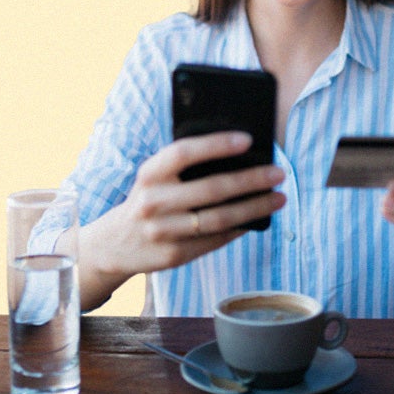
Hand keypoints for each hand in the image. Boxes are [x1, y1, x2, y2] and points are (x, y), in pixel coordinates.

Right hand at [86, 131, 285, 280]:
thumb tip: (239, 157)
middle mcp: (152, 202)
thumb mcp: (155, 178)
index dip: (215, 144)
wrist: (114, 243)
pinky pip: (215, 240)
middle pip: (211, 189)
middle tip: (278, 173)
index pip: (183, 152)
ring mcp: (162, 231)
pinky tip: (258, 219)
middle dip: (251, 180)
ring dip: (254, 208)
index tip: (248, 139)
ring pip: (218, 219)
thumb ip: (184, 167)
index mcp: (149, 174)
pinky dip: (240, 228)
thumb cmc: (149, 199)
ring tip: (278, 198)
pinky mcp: (173, 255)